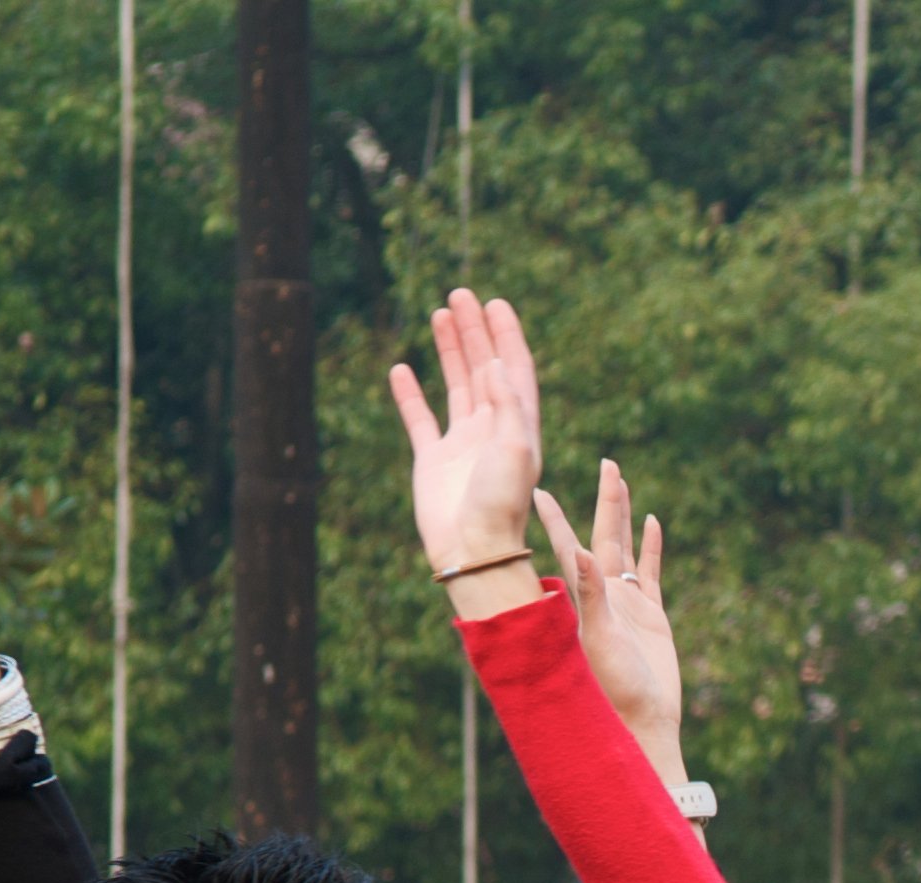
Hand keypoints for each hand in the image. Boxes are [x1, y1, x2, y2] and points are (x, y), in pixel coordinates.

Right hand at [387, 289, 543, 598]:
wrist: (472, 550)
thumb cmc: (500, 504)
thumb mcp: (515, 448)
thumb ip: (506, 403)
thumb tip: (494, 362)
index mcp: (519, 427)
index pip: (515, 369)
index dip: (507, 335)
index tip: (496, 303)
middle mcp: (492, 430)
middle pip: (485, 368)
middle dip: (476, 331)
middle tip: (462, 294)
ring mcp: (462, 444)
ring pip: (456, 384)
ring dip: (450, 349)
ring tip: (440, 313)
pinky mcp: (433, 460)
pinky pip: (420, 419)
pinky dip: (410, 394)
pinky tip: (401, 369)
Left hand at [535, 461, 687, 783]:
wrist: (644, 720)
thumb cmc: (615, 689)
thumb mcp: (600, 639)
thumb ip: (590, 596)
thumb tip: (578, 552)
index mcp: (583, 599)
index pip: (567, 547)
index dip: (555, 518)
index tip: (540, 489)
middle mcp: (602, 595)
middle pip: (603, 534)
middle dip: (606, 500)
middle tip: (608, 462)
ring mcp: (627, 603)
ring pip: (625, 547)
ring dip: (625, 515)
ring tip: (622, 482)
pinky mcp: (651, 616)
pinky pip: (651, 572)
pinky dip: (652, 547)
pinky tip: (652, 522)